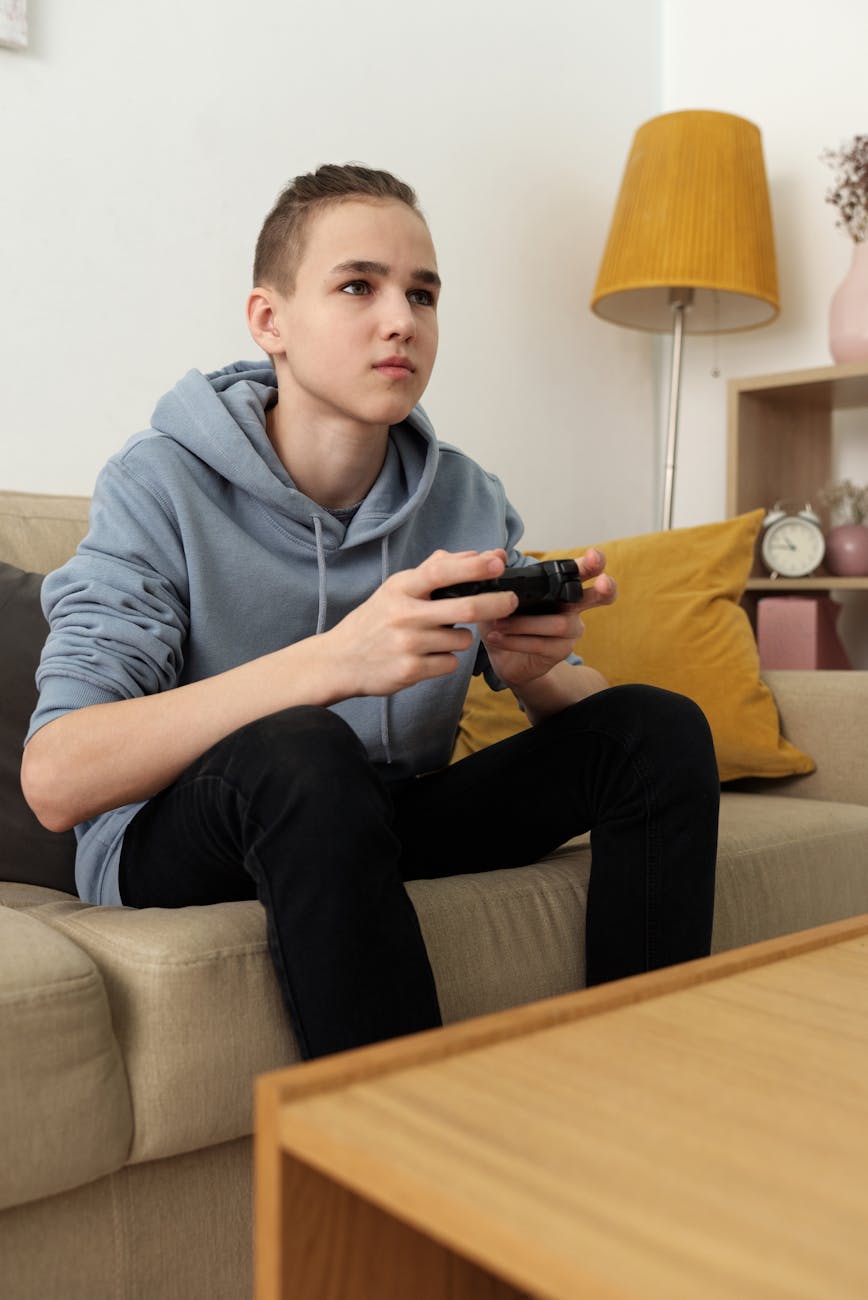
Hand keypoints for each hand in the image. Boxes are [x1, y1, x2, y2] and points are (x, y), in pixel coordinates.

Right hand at [323, 549, 518, 698]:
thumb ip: (433, 571)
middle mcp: (404, 614)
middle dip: (495, 603)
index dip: (472, 567)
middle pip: (464, 607)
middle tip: (511, 600)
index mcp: (401, 588)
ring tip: (436, 638)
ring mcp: (407, 644)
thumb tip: (476, 555)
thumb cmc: (375, 621)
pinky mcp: (410, 670)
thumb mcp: (396, 589)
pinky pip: (450, 663)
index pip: (440, 572)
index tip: (497, 562)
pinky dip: (447, 660)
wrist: (340, 660)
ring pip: (461, 639)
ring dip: (460, 637)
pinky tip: (427, 657)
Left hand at [481, 547, 615, 688]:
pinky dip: (515, 640)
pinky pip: (541, 644)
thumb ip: (498, 575)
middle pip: (597, 596)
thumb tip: (497, 554)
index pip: (582, 572)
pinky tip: (496, 638)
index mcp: (560, 588)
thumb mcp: (497, 597)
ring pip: (559, 623)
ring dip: (524, 623)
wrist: (504, 659)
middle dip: (604, 587)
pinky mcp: (560, 652)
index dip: (593, 564)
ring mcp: (570, 631)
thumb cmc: (506, 622)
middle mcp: (572, 608)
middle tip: (604, 581)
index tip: (594, 556)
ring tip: (498, 623)